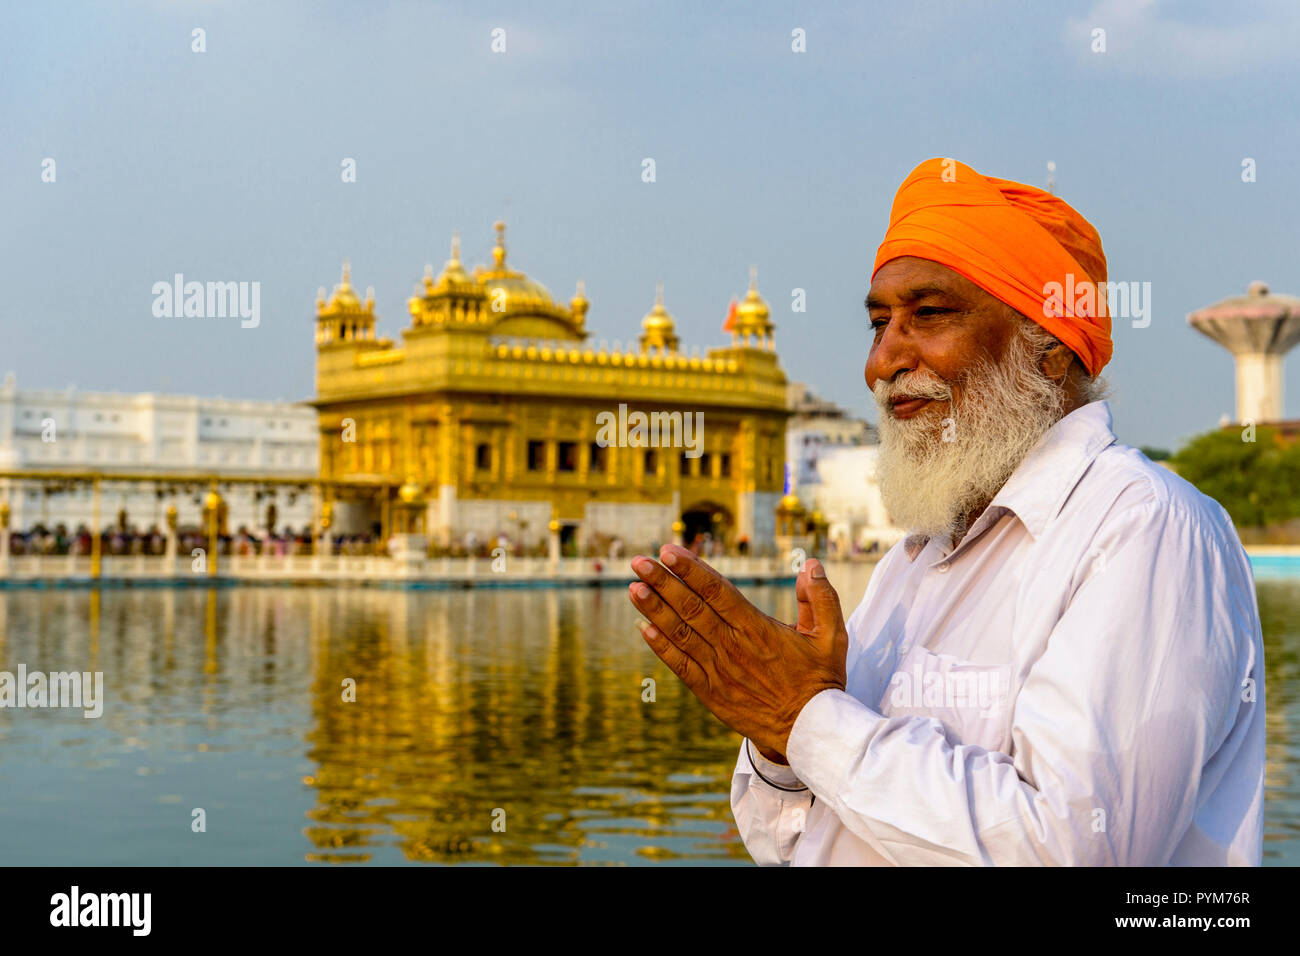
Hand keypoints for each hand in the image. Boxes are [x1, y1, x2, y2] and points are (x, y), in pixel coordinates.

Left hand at [628, 544, 847, 759]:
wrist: (809, 732)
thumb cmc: (820, 681)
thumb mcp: (832, 636)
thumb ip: (821, 598)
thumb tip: (809, 565)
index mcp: (757, 628)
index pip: (717, 591)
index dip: (691, 570)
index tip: (669, 552)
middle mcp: (733, 646)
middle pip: (691, 607)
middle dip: (663, 582)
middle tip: (639, 562)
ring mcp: (719, 670)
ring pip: (681, 634)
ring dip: (655, 609)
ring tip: (634, 587)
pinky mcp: (711, 693)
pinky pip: (680, 666)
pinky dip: (661, 646)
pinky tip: (643, 628)